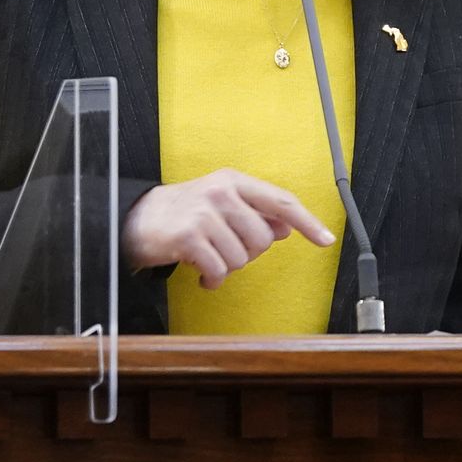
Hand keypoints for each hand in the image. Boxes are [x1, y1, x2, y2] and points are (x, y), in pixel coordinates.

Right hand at [123, 168, 334, 288]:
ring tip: (207, 259)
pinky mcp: (189, 236)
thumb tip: (287, 228)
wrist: (136, 220)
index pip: (280, 200)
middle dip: (247, 253)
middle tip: (224, 249)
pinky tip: (201, 274)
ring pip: (241, 258)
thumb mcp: (221, 205)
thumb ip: (254, 213)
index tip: (326, 239)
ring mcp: (204, 213)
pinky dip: (212, 280)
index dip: (307, 222)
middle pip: (262, 239)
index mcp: (234, 181)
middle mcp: (221, 191)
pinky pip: (219, 271)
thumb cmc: (184, 214)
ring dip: (226, 267)